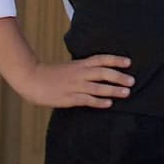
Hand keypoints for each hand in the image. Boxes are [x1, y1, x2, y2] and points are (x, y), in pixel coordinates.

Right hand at [10, 55, 135, 111]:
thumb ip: (84, 68)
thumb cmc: (51, 74)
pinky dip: (98, 101)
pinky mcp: (69, 98)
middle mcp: (79, 73)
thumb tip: (99, 71)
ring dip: (113, 90)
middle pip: (102, 73)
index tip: (129, 62)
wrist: (31, 78)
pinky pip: (86, 100)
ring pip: (97, 87)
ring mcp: (74, 86)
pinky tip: (109, 104)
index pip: (100, 59)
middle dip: (119, 76)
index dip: (115, 60)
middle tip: (132, 80)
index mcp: (79, 64)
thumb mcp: (70, 67)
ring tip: (126, 93)